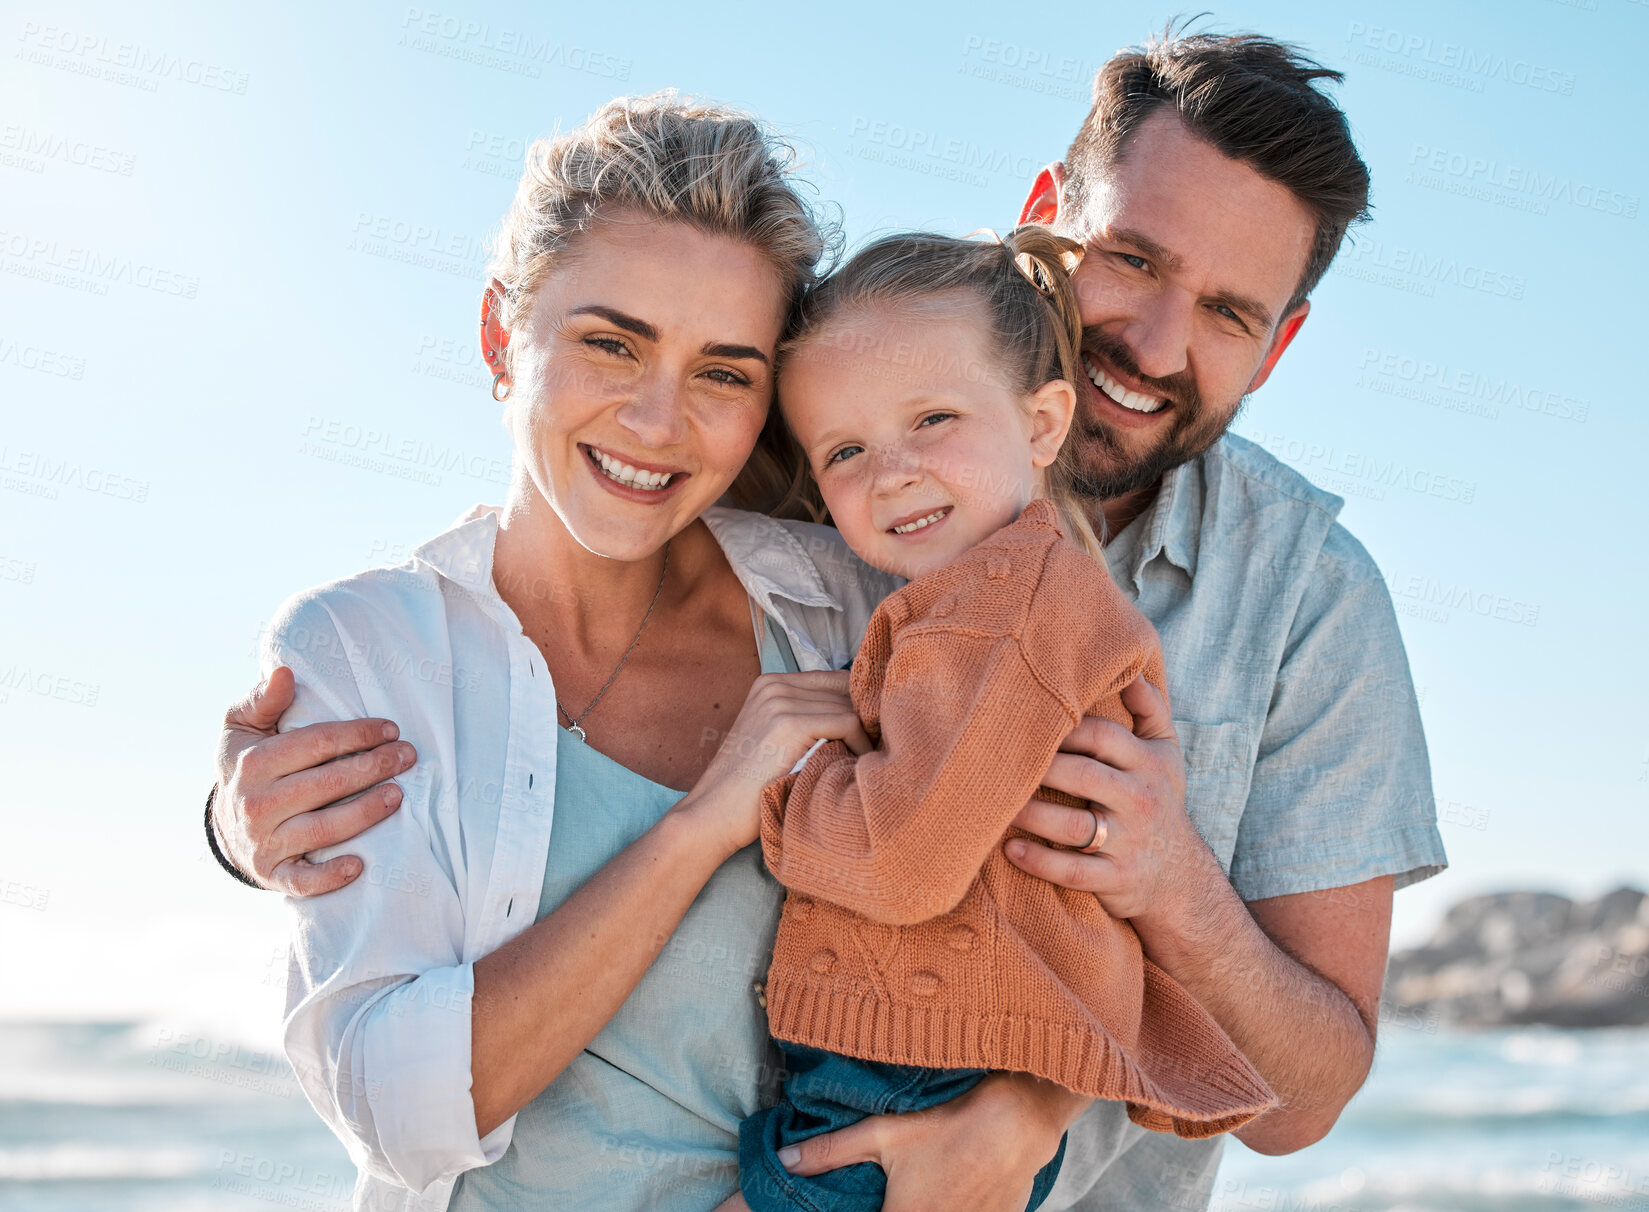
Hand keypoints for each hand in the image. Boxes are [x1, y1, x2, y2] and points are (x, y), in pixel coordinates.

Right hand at [214, 666, 416, 894]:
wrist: (225, 824)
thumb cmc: (246, 765)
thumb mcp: (242, 728)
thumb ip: (263, 701)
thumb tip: (283, 672)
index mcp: (253, 763)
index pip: (315, 743)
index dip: (357, 734)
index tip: (390, 728)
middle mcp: (257, 804)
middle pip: (327, 783)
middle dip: (373, 767)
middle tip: (408, 756)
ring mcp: (265, 842)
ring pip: (324, 829)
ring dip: (366, 813)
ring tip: (398, 795)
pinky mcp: (274, 874)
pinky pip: (303, 881)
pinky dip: (330, 876)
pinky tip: (359, 865)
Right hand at [679, 671, 870, 856]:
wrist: (712, 815)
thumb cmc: (747, 789)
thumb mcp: (774, 742)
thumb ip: (807, 721)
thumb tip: (862, 718)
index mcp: (770, 684)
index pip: (836, 679)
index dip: (860, 706)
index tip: (873, 734)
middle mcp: (774, 685)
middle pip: (846, 690)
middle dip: (867, 718)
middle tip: (878, 749)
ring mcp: (780, 701)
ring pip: (850, 706)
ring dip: (866, 734)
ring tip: (867, 762)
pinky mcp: (789, 723)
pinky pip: (848, 723)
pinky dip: (860, 745)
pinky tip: (857, 767)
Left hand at [777, 1071, 1081, 1211]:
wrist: (1017, 1122)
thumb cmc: (949, 1124)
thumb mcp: (884, 1132)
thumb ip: (831, 1151)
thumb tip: (784, 1161)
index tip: (872, 1203)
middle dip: (894, 1207)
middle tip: (897, 1191)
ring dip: (927, 1207)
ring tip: (925, 1189)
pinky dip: (952, 1209)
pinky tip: (948, 1192)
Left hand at [1003, 675, 1215, 924]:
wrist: (1180, 878)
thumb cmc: (1158, 800)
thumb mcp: (1165, 754)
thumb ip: (1150, 708)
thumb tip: (1130, 666)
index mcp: (1147, 763)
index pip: (1102, 735)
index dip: (1061, 727)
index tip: (1021, 723)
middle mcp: (1141, 800)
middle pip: (1084, 775)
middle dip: (1039, 767)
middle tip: (995, 760)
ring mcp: (1130, 842)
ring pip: (1074, 825)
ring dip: (1030, 815)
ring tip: (995, 804)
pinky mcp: (1117, 880)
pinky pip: (1073, 871)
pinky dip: (1038, 861)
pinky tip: (1009, 848)